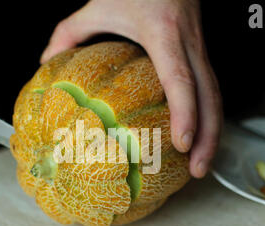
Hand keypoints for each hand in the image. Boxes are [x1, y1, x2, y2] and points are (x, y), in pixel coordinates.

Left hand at [40, 0, 222, 177]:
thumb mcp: (100, 4)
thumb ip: (70, 32)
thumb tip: (47, 62)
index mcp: (163, 33)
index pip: (180, 79)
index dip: (184, 113)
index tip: (181, 143)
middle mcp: (189, 44)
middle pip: (210, 96)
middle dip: (207, 137)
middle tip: (196, 171)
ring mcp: (200, 50)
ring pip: (217, 96)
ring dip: (213, 132)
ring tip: (200, 165)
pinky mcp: (201, 55)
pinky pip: (212, 91)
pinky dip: (209, 118)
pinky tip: (201, 139)